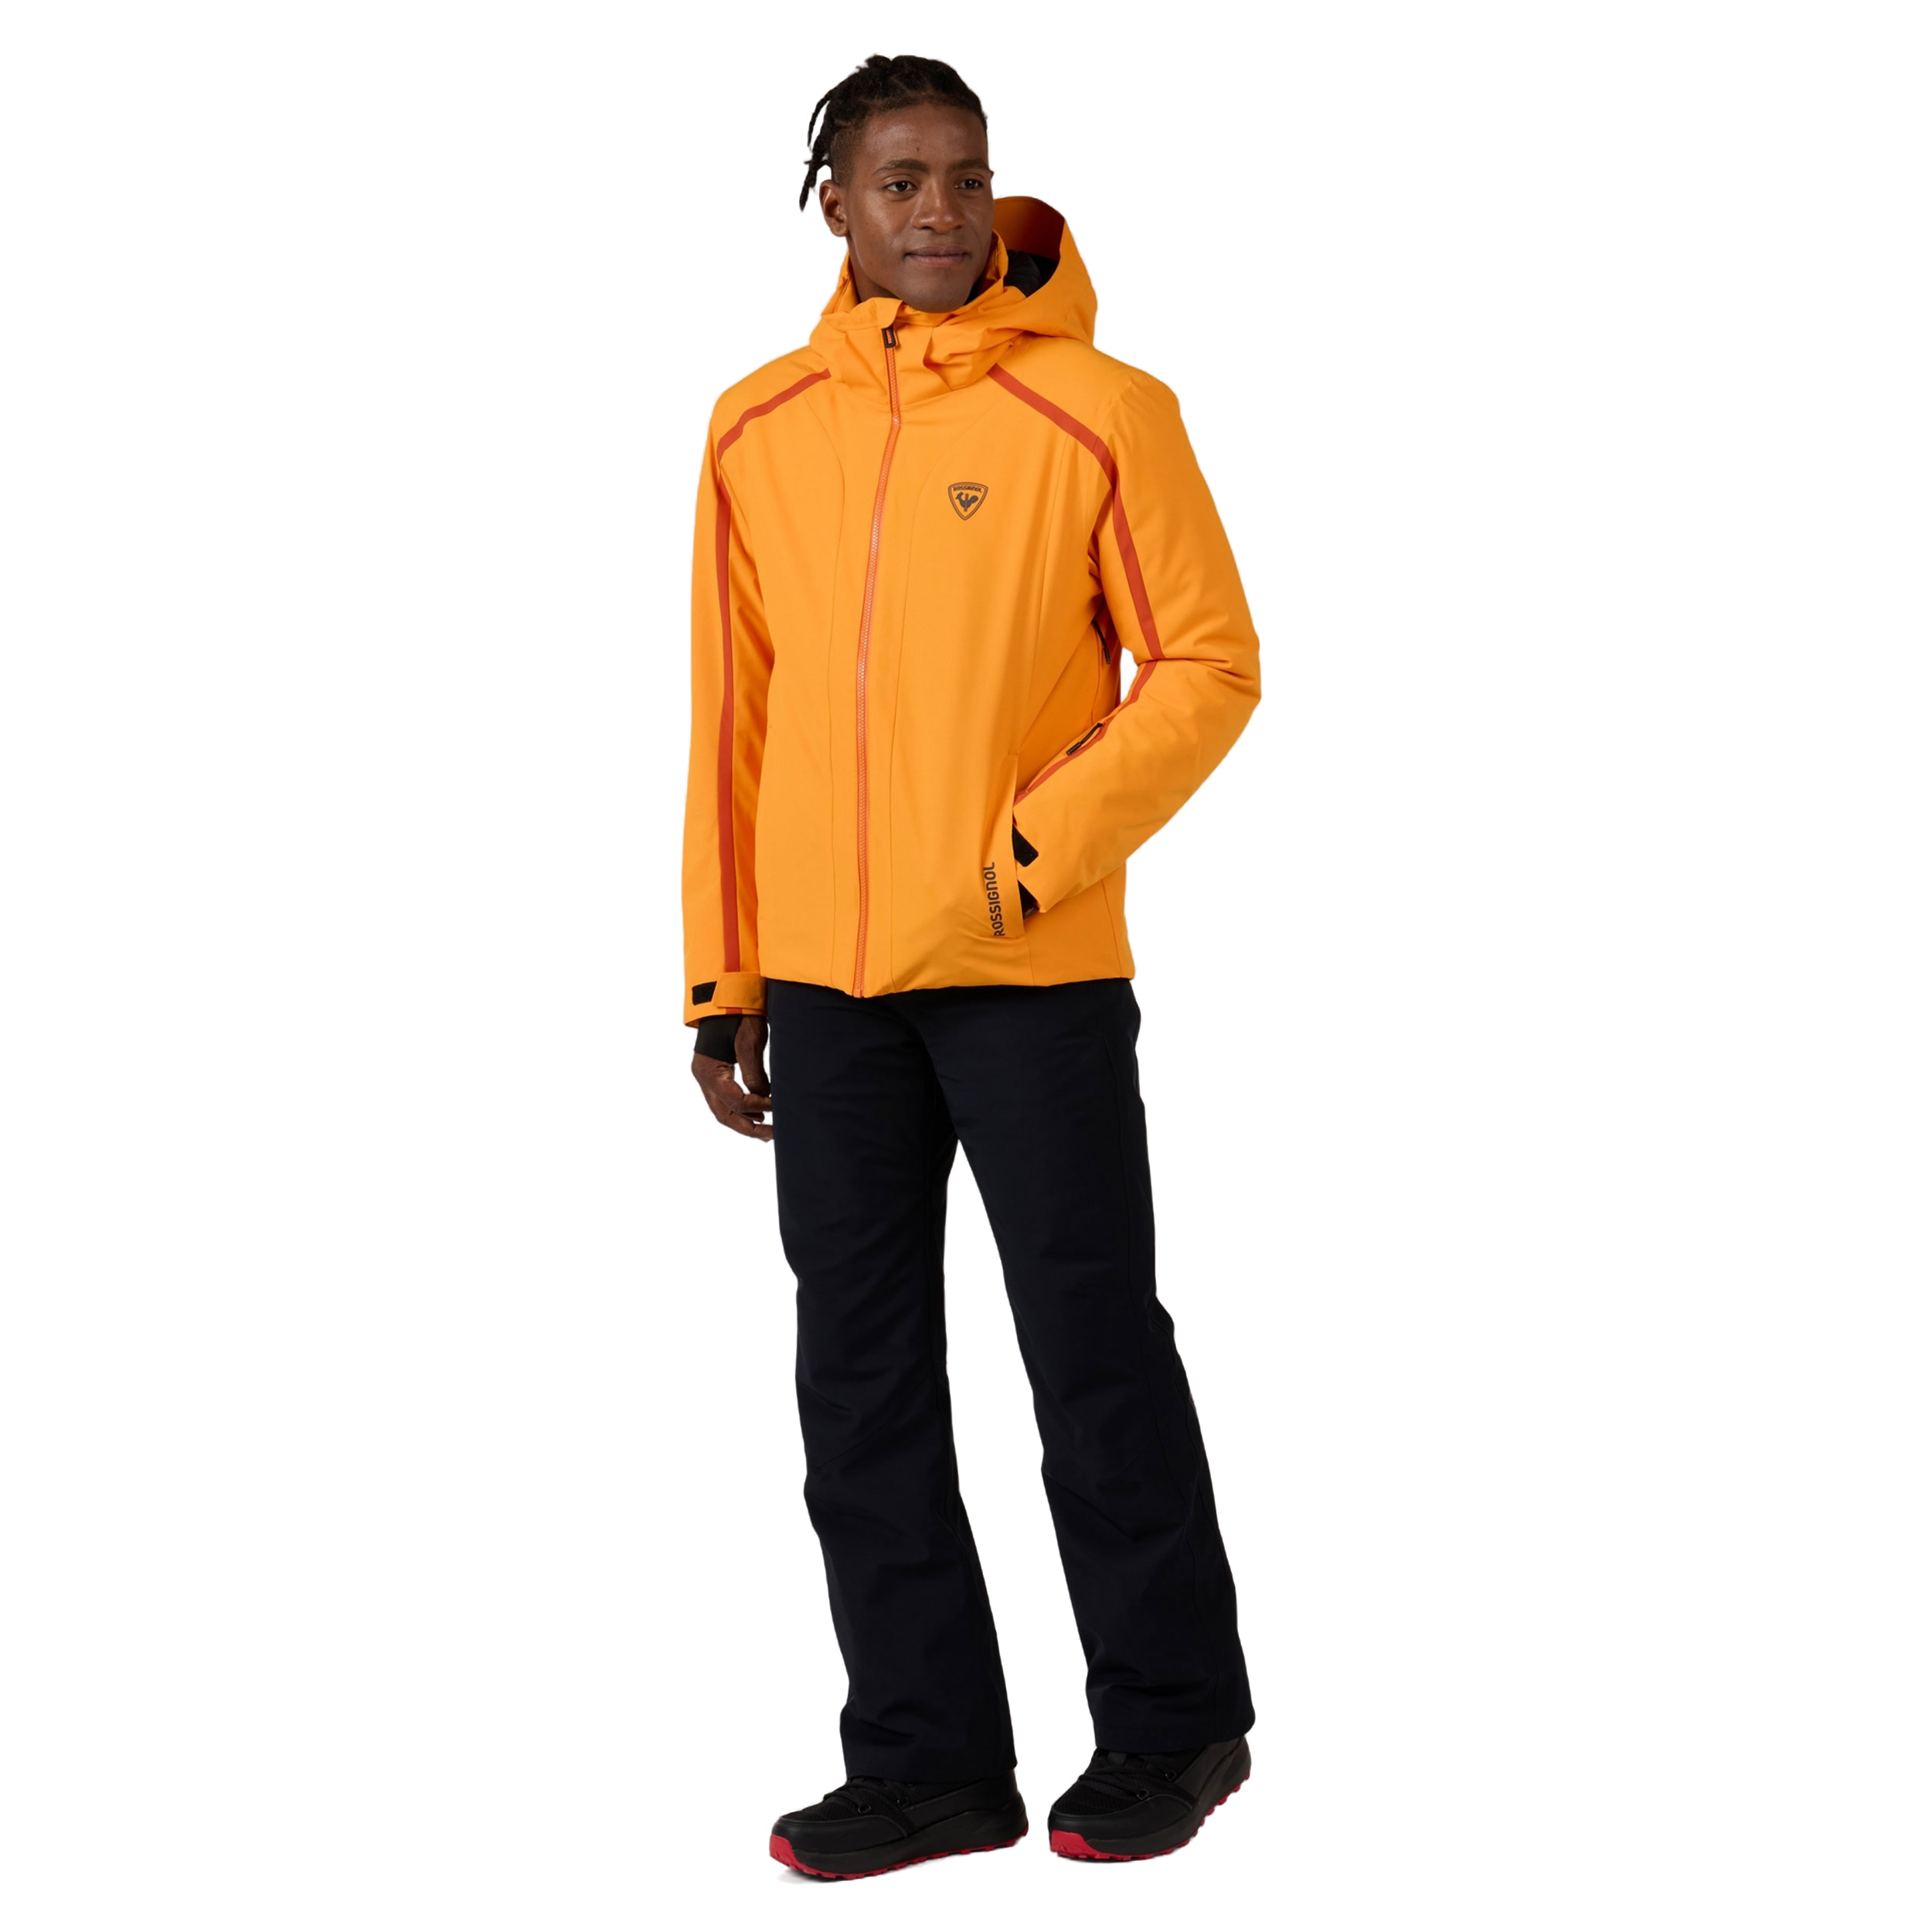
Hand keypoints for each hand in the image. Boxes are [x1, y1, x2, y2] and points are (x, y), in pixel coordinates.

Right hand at [689, 1014, 772, 1148]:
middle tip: (772, 1138)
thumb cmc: (737, 1015)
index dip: (758, 1107)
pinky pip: (721, 1104)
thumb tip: (763, 1097)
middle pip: (722, 1117)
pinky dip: (739, 1114)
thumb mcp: (750, 1041)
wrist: (722, 1000)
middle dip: (748, 1131)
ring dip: (743, 1125)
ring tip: (767, 1133)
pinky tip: (758, 1117)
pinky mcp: (710, 1078)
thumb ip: (754, 1072)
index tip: (776, 1106)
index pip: (735, 1102)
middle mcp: (701, 1079)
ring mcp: (703, 1080)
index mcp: (709, 1070)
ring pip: (720, 1114)